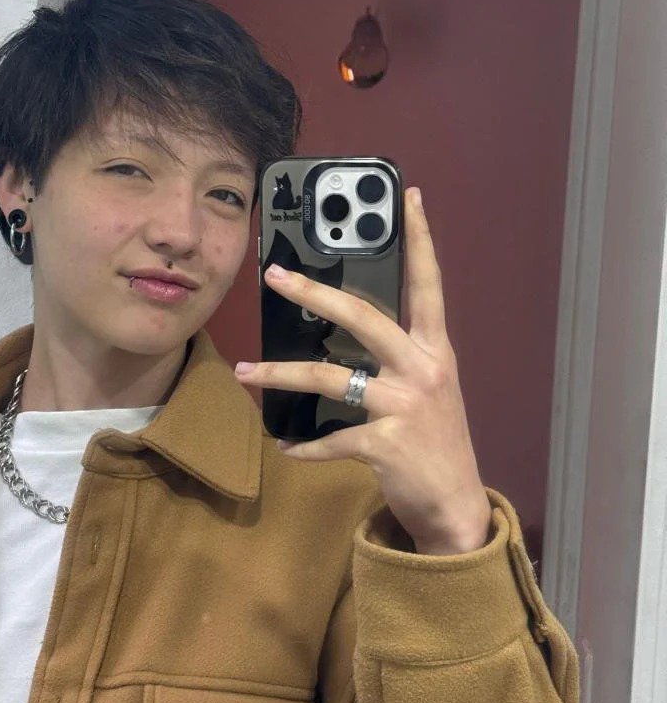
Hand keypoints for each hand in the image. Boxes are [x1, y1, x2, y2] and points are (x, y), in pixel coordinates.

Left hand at [235, 187, 492, 554]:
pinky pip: (331, 439)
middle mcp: (423, 369)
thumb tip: (342, 338)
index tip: (409, 197)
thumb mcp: (427, 392)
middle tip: (276, 275)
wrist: (456, 505)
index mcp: (435, 351)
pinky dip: (304, 446)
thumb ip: (396, 361)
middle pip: (363, 318)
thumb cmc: (434, 445)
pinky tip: (287, 447)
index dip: (420, 240)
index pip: (428, 285)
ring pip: (329, 378)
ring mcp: (405, 405)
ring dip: (280, 374)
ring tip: (247, 372)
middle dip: (316, 293)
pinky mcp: (387, 443)